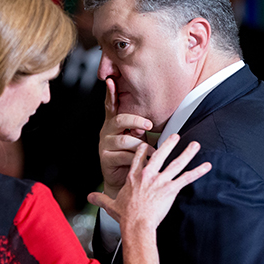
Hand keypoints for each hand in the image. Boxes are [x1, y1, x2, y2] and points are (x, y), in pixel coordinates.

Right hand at [89, 134, 211, 229]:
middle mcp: (148, 174)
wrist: (136, 224)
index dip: (144, 149)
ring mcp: (160, 181)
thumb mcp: (110, 204)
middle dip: (169, 143)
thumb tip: (90, 196)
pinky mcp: (170, 189)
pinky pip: (187, 178)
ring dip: (187, 153)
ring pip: (176, 163)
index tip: (148, 143)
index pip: (139, 157)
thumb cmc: (125, 215)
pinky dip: (198, 172)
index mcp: (133, 176)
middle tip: (176, 135)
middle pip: (160, 154)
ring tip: (195, 144)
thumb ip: (101, 198)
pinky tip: (207, 166)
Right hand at [99, 78, 154, 197]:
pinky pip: (123, 155)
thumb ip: (143, 128)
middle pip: (119, 119)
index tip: (110, 80)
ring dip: (141, 145)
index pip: (111, 105)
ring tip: (153, 151)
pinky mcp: (105, 158)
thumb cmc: (134, 157)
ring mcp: (105, 144)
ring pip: (124, 139)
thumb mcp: (139, 138)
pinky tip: (145, 161)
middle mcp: (107, 131)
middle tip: (149, 125)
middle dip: (135, 121)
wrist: (125, 182)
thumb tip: (158, 116)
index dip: (110, 93)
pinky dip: (137, 158)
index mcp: (114, 123)